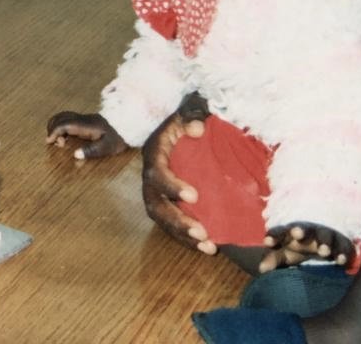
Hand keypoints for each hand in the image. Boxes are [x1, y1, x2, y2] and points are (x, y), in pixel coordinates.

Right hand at [45, 111, 128, 158]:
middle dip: (52, 128)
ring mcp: (83, 118)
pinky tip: (67, 136)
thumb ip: (91, 151)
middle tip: (52, 142)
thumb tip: (76, 155)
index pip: (64, 124)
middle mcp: (82, 119)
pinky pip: (68, 118)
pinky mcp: (86, 120)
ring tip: (59, 139)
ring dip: (56, 125)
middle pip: (60, 117)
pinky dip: (62, 125)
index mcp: (85, 125)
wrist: (128, 125)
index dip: (54, 132)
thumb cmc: (118, 138)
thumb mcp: (107, 147)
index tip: (49, 141)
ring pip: (63, 116)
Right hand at [141, 96, 215, 254]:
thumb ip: (192, 115)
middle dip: (177, 221)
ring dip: (182, 235)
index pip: (156, 172)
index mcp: (154, 153)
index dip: (171, 186)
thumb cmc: (187, 120)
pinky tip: (209, 247)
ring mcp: (157, 191)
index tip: (194, 197)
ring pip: (161, 218)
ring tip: (207, 245)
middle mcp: (151, 175)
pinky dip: (187, 237)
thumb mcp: (188, 112)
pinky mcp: (168, 201)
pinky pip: (171, 224)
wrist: (180, 126)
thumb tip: (197, 128)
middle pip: (154, 203)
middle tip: (201, 233)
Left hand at [260, 222, 355, 272]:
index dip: (273, 236)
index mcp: (289, 234)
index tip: (267, 242)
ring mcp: (325, 236)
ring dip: (324, 243)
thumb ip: (274, 259)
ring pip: (325, 237)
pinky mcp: (342, 244)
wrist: (323, 241)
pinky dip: (342, 253)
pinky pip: (343, 248)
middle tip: (296, 233)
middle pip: (303, 229)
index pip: (279, 233)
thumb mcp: (285, 254)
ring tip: (323, 251)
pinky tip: (340, 260)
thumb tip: (262, 269)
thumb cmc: (297, 248)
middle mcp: (308, 232)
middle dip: (300, 230)